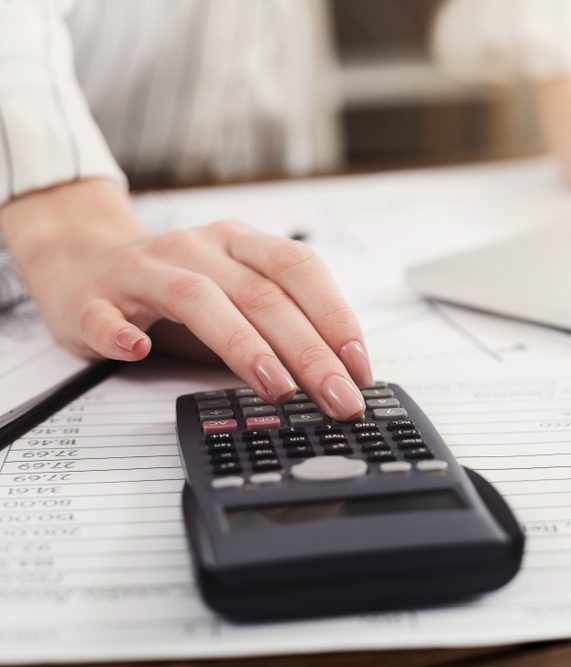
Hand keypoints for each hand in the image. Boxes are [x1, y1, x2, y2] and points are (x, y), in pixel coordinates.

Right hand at [0, 179, 371, 419]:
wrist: (80, 263)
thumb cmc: (171, 290)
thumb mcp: (233, 296)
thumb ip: (276, 326)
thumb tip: (336, 378)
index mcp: (238, 243)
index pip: (299, 269)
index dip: (335, 316)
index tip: (360, 366)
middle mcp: (198, 248)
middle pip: (261, 294)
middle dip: (308, 351)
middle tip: (336, 397)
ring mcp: (144, 270)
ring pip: (198, 298)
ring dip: (242, 344)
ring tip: (276, 386)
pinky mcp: (93, 298)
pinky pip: (105, 315)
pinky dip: (122, 333)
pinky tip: (139, 351)